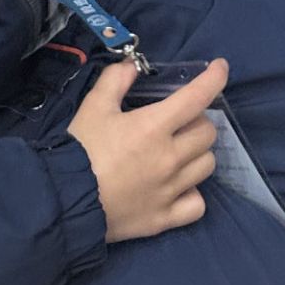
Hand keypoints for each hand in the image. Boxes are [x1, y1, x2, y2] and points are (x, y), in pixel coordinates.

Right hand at [69, 56, 226, 240]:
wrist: (64, 201)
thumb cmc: (79, 150)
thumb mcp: (93, 106)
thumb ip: (115, 80)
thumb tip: (132, 66)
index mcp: (154, 127)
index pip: (197, 97)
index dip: (214, 79)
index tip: (220, 68)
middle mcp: (170, 158)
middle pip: (207, 133)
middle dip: (197, 121)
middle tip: (179, 121)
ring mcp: (170, 191)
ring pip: (207, 166)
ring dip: (197, 154)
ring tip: (179, 152)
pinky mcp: (164, 218)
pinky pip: (197, 204)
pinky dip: (193, 193)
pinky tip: (178, 187)